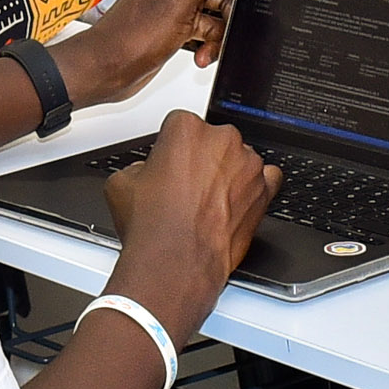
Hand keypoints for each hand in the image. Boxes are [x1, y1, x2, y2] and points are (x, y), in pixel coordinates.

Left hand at [60, 0, 245, 106]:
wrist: (108, 68)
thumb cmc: (132, 36)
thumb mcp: (178, 1)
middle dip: (230, 2)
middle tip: (226, 19)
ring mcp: (177, 0)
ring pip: (218, 6)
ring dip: (221, 28)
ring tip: (209, 44)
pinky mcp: (177, 22)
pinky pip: (207, 26)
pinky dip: (210, 41)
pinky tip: (202, 54)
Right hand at [102, 111, 277, 341]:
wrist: (176, 263)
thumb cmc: (153, 227)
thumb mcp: (122, 183)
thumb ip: (140, 166)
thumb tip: (147, 171)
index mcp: (186, 128)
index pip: (180, 125)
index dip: (172, 147)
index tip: (169, 163)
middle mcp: (221, 140)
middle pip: (213, 140)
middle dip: (201, 159)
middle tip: (185, 186)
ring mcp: (247, 164)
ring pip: (238, 159)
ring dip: (227, 174)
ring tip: (206, 202)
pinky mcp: (264, 190)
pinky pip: (266, 178)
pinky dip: (254, 188)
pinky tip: (236, 202)